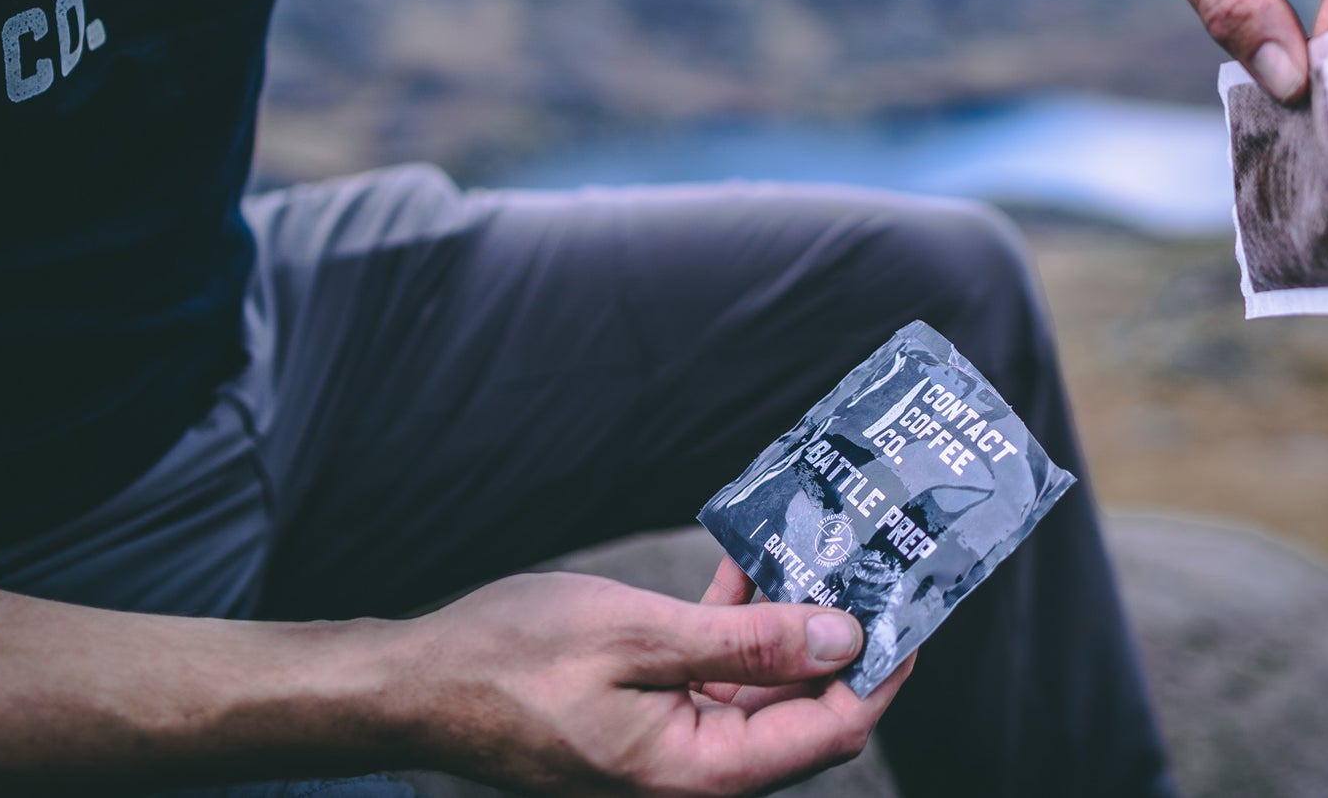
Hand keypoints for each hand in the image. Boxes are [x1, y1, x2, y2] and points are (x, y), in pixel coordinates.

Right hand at [405, 570, 908, 795]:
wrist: (415, 683)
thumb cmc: (511, 659)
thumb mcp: (640, 635)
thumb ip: (748, 644)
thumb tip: (846, 641)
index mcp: (698, 774)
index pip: (830, 733)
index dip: (882, 671)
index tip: (912, 605)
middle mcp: (693, 774)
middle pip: (803, 713)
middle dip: (842, 641)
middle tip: (871, 565)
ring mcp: (669, 750)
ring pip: (762, 691)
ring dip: (791, 627)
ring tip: (818, 552)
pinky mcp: (646, 721)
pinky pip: (716, 679)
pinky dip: (738, 628)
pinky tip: (747, 569)